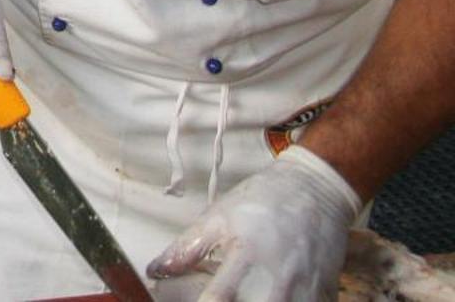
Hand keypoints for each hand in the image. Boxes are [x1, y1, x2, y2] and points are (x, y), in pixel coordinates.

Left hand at [147, 145, 358, 299]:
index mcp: (247, 256)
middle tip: (212, 294)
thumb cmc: (262, 200)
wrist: (317, 191)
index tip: (179, 298)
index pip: (218, 298)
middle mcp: (278, 280)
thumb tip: (156, 271)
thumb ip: (187, 248)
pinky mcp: (325, 299)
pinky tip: (266, 294)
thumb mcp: (219, 217)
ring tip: (242, 292)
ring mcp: (305, 293)